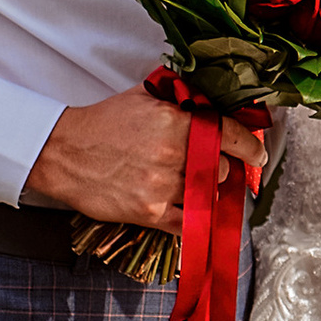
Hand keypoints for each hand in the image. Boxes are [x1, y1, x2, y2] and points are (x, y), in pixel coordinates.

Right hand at [23, 86, 262, 228]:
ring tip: (195, 185)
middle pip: (222, 168)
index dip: (250, 147)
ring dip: (207, 191)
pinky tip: (194, 212)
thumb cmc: (102, 123)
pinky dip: (195, 219)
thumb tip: (207, 97)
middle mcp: (173, 154)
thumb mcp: (144, 97)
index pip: (229, 134)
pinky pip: (187, 222)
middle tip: (213, 168)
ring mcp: (162, 185)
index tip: (258, 154)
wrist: (63, 152)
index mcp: (176, 122)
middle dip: (221, 168)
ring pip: (207, 194)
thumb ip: (178, 97)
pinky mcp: (149, 212)